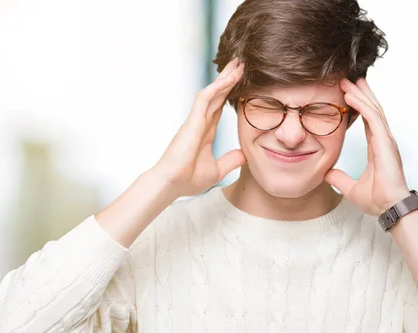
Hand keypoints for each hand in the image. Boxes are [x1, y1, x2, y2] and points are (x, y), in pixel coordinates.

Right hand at [151, 57, 245, 198]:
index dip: (230, 94)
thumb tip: (245, 155)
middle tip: (242, 63)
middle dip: (229, 79)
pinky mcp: (192, 121)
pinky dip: (218, 87)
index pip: (220, 107)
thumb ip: (230, 160)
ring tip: (238, 63)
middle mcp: (201, 122)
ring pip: (213, 92)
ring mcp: (196, 120)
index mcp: (205, 132)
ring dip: (226, 77)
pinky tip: (229, 77)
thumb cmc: (187, 179)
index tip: (241, 82)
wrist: (171, 184)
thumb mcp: (217, 170)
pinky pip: (205, 98)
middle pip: (217, 95)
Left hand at [324, 77, 410, 216]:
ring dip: (360, 94)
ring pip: (373, 110)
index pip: (368, 121)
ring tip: (348, 81)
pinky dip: (362, 105)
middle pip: (372, 110)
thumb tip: (326, 174)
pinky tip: (351, 96)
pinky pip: (373, 118)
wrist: (389, 209)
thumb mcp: (351, 189)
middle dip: (361, 93)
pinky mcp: (385, 142)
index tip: (348, 94)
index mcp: (377, 148)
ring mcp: (386, 140)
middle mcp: (383, 140)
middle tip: (348, 79)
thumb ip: (339, 179)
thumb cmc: (377, 200)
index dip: (359, 106)